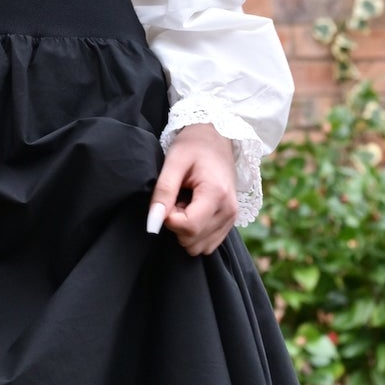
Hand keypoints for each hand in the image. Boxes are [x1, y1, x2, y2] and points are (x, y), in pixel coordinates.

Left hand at [148, 125, 237, 256]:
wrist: (216, 137)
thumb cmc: (193, 146)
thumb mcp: (173, 162)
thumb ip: (163, 193)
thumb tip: (153, 224)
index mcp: (217, 194)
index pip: (189, 227)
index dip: (170, 219)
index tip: (168, 200)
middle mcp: (229, 210)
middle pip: (193, 240)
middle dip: (177, 225)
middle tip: (177, 199)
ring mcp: (231, 218)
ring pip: (199, 246)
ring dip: (185, 230)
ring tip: (185, 203)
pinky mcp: (229, 222)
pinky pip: (207, 244)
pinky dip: (195, 232)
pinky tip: (193, 210)